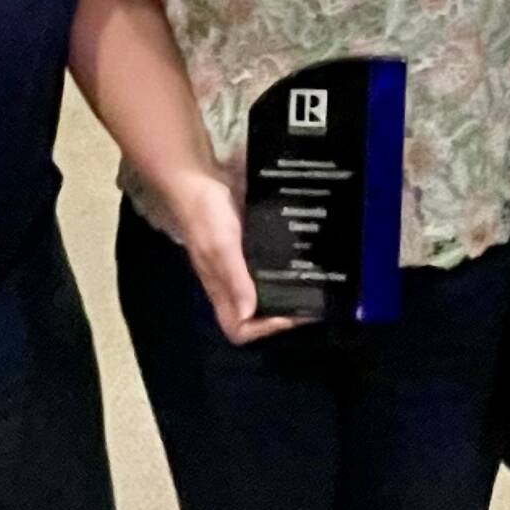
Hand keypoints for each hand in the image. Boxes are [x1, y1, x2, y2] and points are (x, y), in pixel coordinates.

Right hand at [166, 172, 302, 345]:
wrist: (197, 180)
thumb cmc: (206, 215)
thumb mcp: (222, 246)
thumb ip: (235, 278)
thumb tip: (248, 313)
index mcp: (220, 288)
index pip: (238, 328)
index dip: (262, 330)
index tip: (288, 315)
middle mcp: (229, 282)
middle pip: (254, 315)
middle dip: (282, 313)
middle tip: (310, 300)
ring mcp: (237, 265)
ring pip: (262, 292)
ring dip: (285, 291)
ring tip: (312, 282)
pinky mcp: (245, 247)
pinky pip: (265, 267)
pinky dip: (282, 268)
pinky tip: (300, 257)